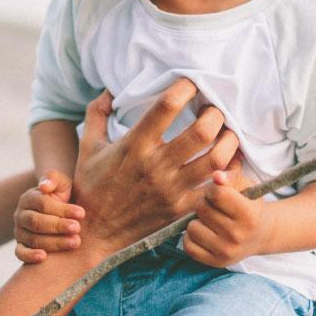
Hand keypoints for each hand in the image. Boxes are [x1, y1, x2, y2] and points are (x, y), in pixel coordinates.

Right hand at [12, 170, 84, 263]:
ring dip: (55, 242)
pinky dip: (30, 256)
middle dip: (59, 226)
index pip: (43, 204)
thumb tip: (44, 186)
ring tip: (74, 242)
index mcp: (29, 198)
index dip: (62, 209)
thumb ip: (53, 178)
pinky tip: (43, 257)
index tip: (81, 213)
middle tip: (77, 228)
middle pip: (37, 222)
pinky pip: (20, 253)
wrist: (60, 208)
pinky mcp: (21, 245)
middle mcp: (21, 215)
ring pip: (33, 239)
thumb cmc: (63, 195)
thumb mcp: (61, 183)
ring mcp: (19, 231)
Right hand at [71, 80, 239, 256]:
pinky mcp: (181, 209)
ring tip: (226, 133)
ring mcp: (171, 189)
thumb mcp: (87, 147)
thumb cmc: (90, 186)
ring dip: (228, 141)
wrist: (95, 232)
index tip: (190, 83)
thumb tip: (109, 90)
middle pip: (201, 132)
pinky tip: (228, 163)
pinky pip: (215, 189)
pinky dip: (228, 173)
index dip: (184, 88)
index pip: (166, 106)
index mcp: (134, 145)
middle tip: (213, 110)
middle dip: (214, 114)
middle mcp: (156, 165)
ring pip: (216, 159)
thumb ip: (96, 114)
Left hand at [183, 160, 274, 266]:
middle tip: (215, 208)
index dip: (213, 189)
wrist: (260, 235)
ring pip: (192, 227)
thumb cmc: (249, 205)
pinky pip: (188, 246)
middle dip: (205, 203)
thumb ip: (231, 176)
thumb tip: (216, 176)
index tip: (217, 193)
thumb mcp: (246, 186)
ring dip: (198, 220)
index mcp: (249, 215)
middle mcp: (238, 236)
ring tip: (211, 221)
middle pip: (202, 209)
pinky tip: (205, 233)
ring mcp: (226, 252)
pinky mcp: (216, 263)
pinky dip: (192, 238)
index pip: (217, 194)